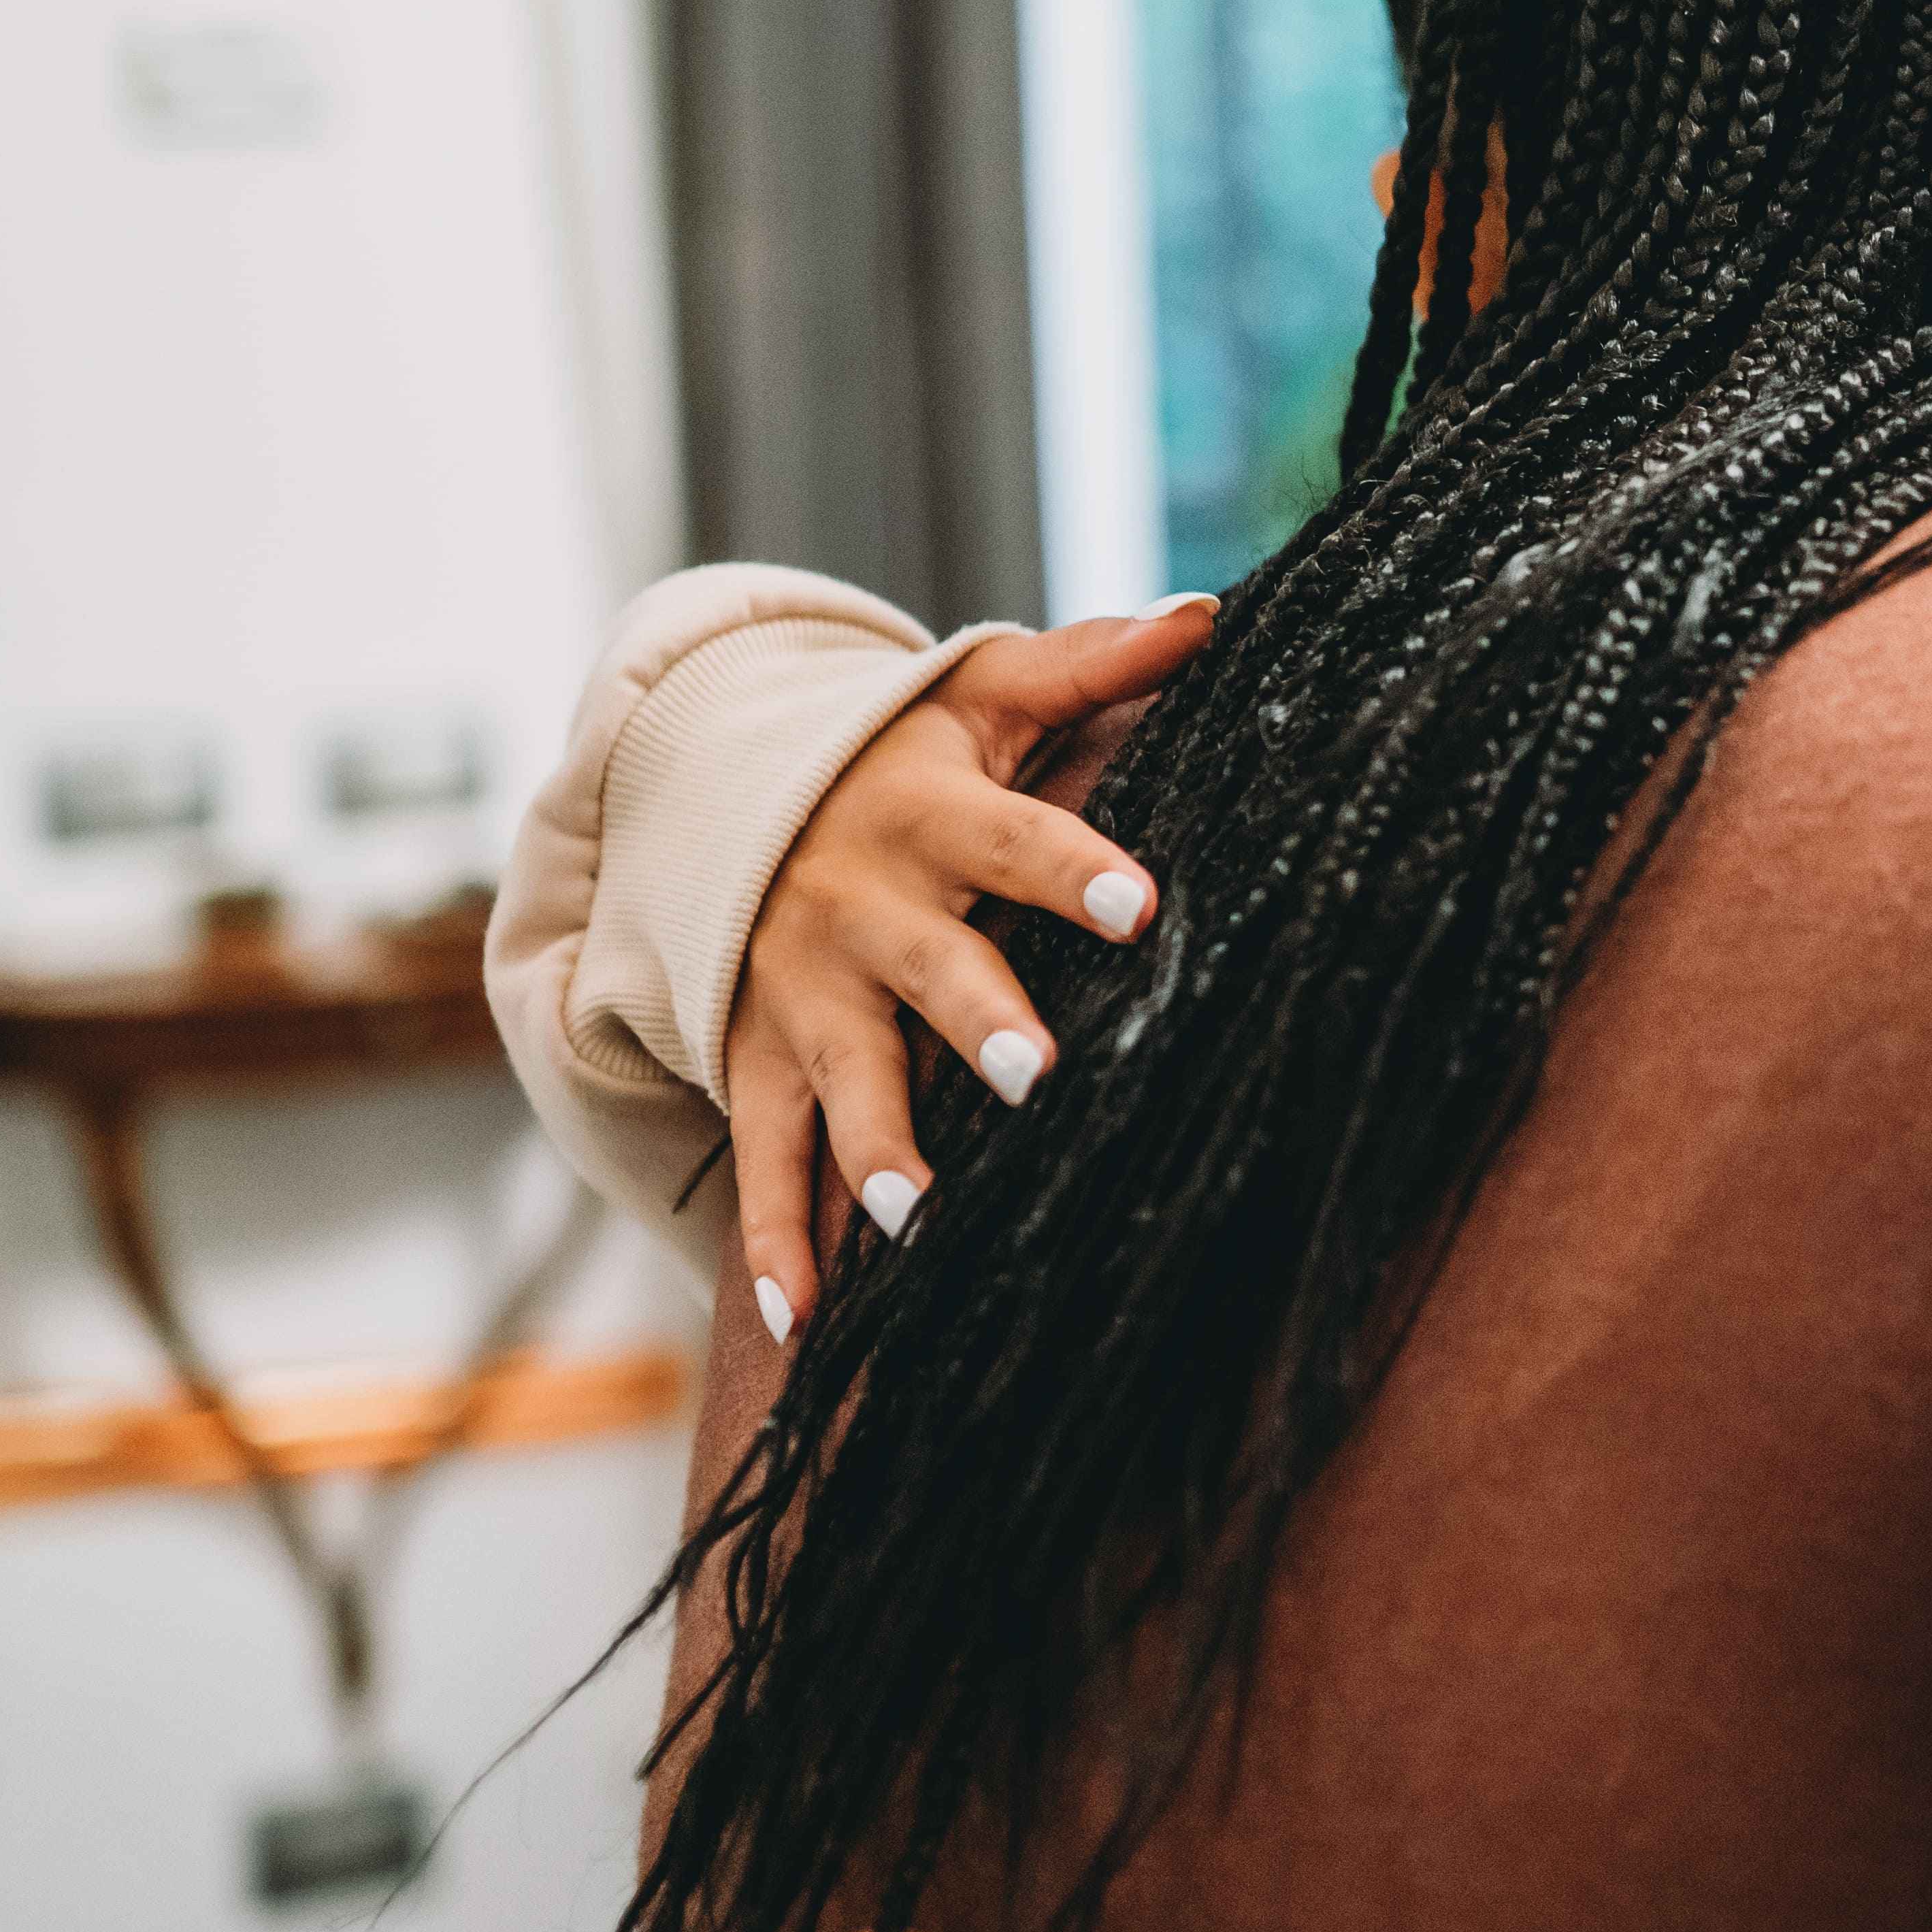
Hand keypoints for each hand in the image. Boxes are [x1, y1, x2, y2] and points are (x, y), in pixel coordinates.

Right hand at [729, 600, 1220, 1342]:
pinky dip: (771, 1241)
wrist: (719, 793)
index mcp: (929, 813)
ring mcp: (796, 992)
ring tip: (915, 1214)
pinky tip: (798, 1321)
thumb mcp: (981, 688)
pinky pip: (758, 1156)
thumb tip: (1212, 611)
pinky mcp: (750, 1056)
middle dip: (978, 1021)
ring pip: (835, 1075)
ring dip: (871, 1147)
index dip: (1073, 867)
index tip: (1140, 904)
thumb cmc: (898, 747)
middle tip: (1041, 1074)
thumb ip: (1093, 661)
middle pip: (927, 968)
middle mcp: (859, 907)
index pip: (1015, 837)